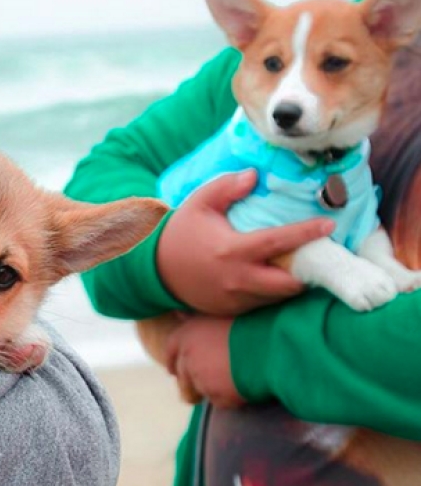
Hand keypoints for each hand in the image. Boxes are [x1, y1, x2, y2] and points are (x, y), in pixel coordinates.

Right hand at [157, 170, 334, 315]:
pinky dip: (272, 291)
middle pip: (288, 284)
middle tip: (318, 256)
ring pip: (277, 297)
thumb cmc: (181, 232)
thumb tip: (254, 175)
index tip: (328, 225)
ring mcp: (235, 298)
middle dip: (307, 272)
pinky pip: (261, 303)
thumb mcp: (200, 203)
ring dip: (291, 282)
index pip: (278, 242)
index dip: (306, 234)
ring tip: (301, 265)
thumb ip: (227, 187)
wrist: (156, 269)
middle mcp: (237, 278)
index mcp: (232, 250)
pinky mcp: (231, 310)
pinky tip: (274, 276)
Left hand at [165, 315, 243, 407]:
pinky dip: (229, 397)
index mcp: (185, 335)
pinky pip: (219, 400)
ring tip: (231, 381)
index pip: (169, 350)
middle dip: (190, 383)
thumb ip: (198, 320)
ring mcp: (200, 378)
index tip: (173, 369)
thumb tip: (181, 314)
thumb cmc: (249, 324)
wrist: (269, 345)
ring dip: (211, 389)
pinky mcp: (215, 395)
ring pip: (200, 390)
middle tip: (206, 383)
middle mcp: (187, 357)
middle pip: (182, 376)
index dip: (172, 360)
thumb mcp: (218, 313)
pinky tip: (244, 385)